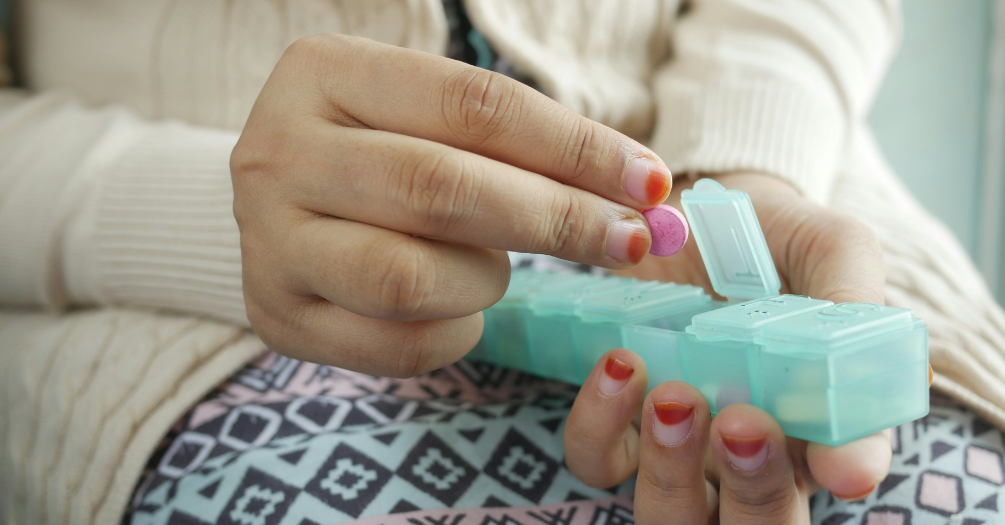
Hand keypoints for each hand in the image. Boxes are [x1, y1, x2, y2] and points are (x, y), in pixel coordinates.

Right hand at [231, 34, 672, 376]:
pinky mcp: (276, 314)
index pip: (472, 104)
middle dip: (555, 220)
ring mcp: (267, 240)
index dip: (573, 147)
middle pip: (441, 189)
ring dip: (485, 280)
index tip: (649, 182)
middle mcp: (279, 151)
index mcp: (326, 73)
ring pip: (410, 278)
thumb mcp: (431, 118)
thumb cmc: (382, 151)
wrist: (284, 204)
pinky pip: (394, 344)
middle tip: (627, 241)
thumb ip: (524, 145)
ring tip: (494, 268)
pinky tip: (460, 309)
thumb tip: (646, 193)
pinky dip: (454, 333)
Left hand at [564, 173, 891, 522]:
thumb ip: (852, 307)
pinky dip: (600, 425)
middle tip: (742, 423)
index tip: (837, 462)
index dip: (843, 472)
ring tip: (672, 394)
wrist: (689, 200)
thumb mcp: (829, 249)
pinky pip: (597, 459)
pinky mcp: (617, 417)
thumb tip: (858, 414)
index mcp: (817, 416)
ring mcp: (677, 442)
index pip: (842, 471)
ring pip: (670, 512)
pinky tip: (619, 364)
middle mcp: (748, 449)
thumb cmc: (773, 235)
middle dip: (754, 493)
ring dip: (670, 470)